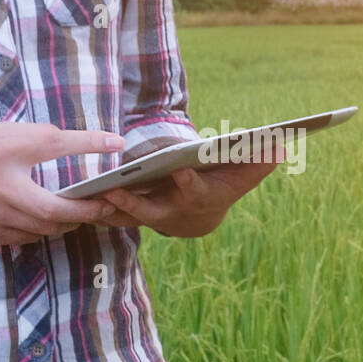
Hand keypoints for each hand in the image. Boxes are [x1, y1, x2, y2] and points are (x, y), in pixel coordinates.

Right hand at [0, 122, 122, 244]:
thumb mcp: (0, 134)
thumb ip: (38, 137)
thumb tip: (74, 141)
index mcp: (3, 155)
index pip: (54, 144)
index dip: (87, 143)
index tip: (116, 143)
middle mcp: (1, 191)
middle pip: (56, 210)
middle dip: (87, 210)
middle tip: (108, 202)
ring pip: (45, 229)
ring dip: (68, 222)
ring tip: (85, 211)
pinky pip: (28, 237)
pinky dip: (45, 229)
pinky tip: (53, 221)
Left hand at [96, 141, 285, 237]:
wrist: (200, 217)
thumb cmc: (223, 186)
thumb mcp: (243, 175)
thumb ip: (260, 160)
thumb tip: (283, 144)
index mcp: (200, 199)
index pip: (196, 191)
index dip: (189, 182)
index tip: (182, 170)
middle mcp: (174, 214)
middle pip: (152, 211)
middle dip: (134, 203)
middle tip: (116, 189)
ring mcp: (152, 217)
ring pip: (127, 216)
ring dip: (108, 209)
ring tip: (88, 193)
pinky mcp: (134, 216)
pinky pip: (114, 215)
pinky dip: (98, 209)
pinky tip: (79, 197)